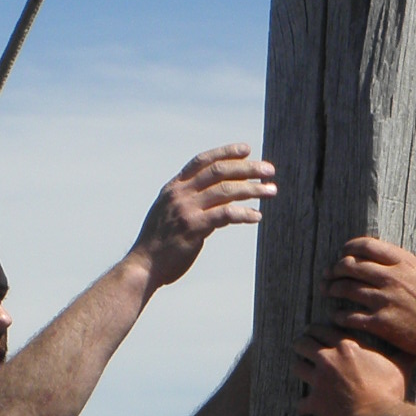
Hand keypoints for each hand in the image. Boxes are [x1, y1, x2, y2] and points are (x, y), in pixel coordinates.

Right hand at [129, 145, 275, 288]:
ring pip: (226, 190)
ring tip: (271, 190)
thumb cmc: (158, 243)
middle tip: (269, 170)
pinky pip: (225, 215)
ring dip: (253, 189)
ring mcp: (187, 210)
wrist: (143, 266)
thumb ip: (188, 201)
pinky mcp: (194, 228)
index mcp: (174, 187)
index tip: (247, 149)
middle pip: (219, 171)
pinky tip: (257, 216)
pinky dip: (244, 214)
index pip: (203, 161)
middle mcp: (180, 194)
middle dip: (247, 168)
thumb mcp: (169, 213)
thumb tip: (215, 196)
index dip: (226, 152)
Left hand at [293, 328, 411, 415]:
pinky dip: (304, 406)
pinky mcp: (315, 402)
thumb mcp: (400, 365)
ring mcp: (319, 381)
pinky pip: (301, 402)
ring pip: (297, 366)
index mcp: (345, 346)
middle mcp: (328, 360)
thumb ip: (404, 352)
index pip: (320, 329)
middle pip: (303, 343)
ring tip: (302, 369)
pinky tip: (307, 408)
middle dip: (301, 344)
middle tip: (302, 347)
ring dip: (299, 368)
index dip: (315, 330)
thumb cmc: (390, 390)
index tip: (313, 332)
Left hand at [327, 219, 415, 357]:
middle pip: (352, 266)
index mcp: (404, 263)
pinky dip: (340, 316)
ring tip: (327, 291)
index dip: (350, 247)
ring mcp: (385, 301)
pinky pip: (351, 316)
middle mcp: (391, 278)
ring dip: (333, 289)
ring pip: (348, 289)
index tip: (343, 252)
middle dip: (336, 268)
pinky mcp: (381, 323)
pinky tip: (335, 316)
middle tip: (329, 273)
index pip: (368, 246)